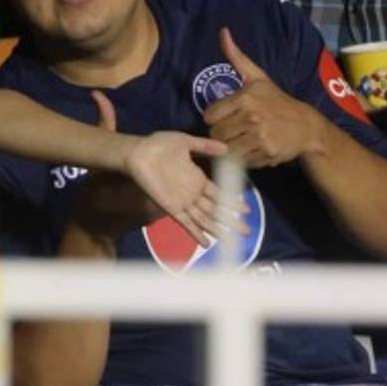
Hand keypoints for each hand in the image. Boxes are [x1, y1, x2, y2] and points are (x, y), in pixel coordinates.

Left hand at [107, 91, 237, 245]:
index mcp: (197, 178)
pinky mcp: (170, 207)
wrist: (138, 152)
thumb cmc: (159, 145)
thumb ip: (205, 146)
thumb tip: (227, 148)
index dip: (232, 201)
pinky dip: (196, 232)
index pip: (219, 193)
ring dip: (218, 228)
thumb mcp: (186, 142)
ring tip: (232, 239)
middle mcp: (192, 192)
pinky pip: (185, 222)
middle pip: (215, 209)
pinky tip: (206, 243)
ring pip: (204, 218)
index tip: (247, 210)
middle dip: (231, 219)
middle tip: (248, 231)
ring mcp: (182, 201)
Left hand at [203, 28, 322, 167]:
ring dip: (229, 147)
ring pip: (225, 149)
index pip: (209, 116)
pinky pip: (240, 161)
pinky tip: (252, 148)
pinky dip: (242, 158)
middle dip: (221, 133)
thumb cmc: (276, 100)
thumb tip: (223, 31)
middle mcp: (251, 117)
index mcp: (245, 98)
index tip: (226, 115)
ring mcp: (260, 137)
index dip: (215, 117)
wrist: (306, 126)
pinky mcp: (266, 154)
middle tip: (233, 129)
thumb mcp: (257, 77)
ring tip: (240, 139)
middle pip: (215, 134)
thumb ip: (236, 57)